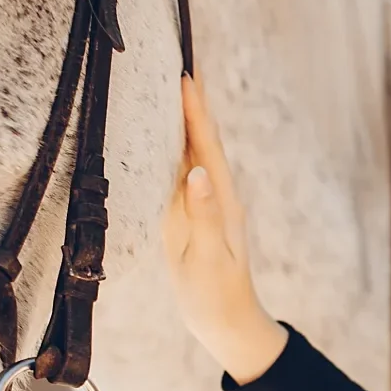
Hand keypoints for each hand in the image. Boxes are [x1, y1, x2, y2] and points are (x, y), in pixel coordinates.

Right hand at [164, 75, 287, 383]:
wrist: (227, 325)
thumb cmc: (218, 296)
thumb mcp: (209, 258)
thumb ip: (203, 216)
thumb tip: (198, 173)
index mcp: (222, 202)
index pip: (208, 147)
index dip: (196, 112)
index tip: (185, 76)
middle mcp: (214, 197)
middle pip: (202, 142)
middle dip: (191, 105)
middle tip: (178, 66)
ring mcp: (202, 207)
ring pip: (192, 155)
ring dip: (183, 122)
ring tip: (170, 89)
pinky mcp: (190, 218)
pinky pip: (180, 175)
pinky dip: (173, 150)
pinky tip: (163, 138)